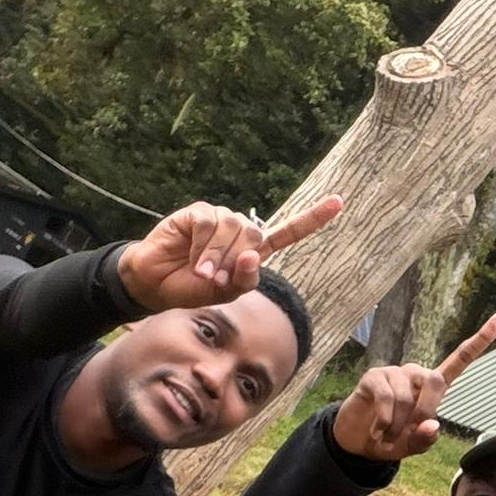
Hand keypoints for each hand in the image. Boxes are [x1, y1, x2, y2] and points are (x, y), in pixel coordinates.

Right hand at [117, 195, 343, 313]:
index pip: (288, 231)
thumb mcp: (225, 294)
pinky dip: (201, 245)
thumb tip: (253, 254)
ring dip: (217, 256)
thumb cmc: (193, 289)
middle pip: (255, 235)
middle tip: (216, 279)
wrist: (156, 284)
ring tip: (202, 271)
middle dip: (235, 262)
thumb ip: (245, 279)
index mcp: (254, 250)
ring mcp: (220, 218)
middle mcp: (240, 230)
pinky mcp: (199, 212)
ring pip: (233, 228)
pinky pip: (209, 223)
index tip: (339, 202)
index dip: (313, 218)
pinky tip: (191, 257)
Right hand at [330, 315, 495, 463]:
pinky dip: (383, 421)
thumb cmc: (392, 439)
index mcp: (433, 387)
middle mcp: (416, 375)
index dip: (480, 340)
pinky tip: (377, 429)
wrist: (359, 441)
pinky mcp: (374, 376)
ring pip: (406, 396)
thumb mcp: (413, 446)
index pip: (459, 360)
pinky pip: (385, 398)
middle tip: (412, 431)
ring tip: (388, 434)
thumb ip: (425, 439)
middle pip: (434, 380)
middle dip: (426, 410)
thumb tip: (431, 425)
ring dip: (398, 424)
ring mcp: (394, 373)